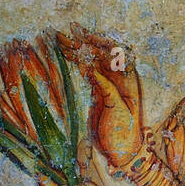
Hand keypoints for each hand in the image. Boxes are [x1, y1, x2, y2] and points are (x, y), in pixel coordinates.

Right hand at [57, 24, 143, 167]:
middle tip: (62, 33)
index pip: (115, 53)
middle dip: (82, 42)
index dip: (99, 43)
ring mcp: (107, 83)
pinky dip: (74, 61)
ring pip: (91, 60)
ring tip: (56, 38)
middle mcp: (118, 78)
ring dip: (75, 49)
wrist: (122, 152)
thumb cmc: (124, 134)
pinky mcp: (98, 90)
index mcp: (128, 80)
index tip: (81, 38)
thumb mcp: (118, 111)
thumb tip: (92, 71)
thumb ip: (107, 90)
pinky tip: (62, 53)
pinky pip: (86, 70)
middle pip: (100, 53)